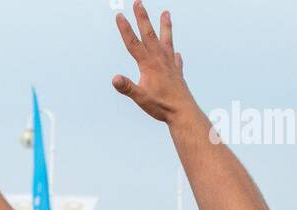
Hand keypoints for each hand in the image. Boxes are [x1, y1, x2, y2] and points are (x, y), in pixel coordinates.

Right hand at [111, 4, 191, 123]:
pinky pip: (176, 60)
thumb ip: (127, 87)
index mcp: (148, 63)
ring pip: (166, 40)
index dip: (125, 29)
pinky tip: (176, 54)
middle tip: (138, 2)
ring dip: (165, 26)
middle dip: (142, 17)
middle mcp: (159, 59)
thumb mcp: (140, 97)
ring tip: (166, 13)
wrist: (182, 111)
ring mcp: (170, 64)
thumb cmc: (161, 105)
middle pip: (149, 34)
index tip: (119, 15)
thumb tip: (115, 79)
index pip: (133, 43)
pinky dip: (175, 56)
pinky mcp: (177, 72)